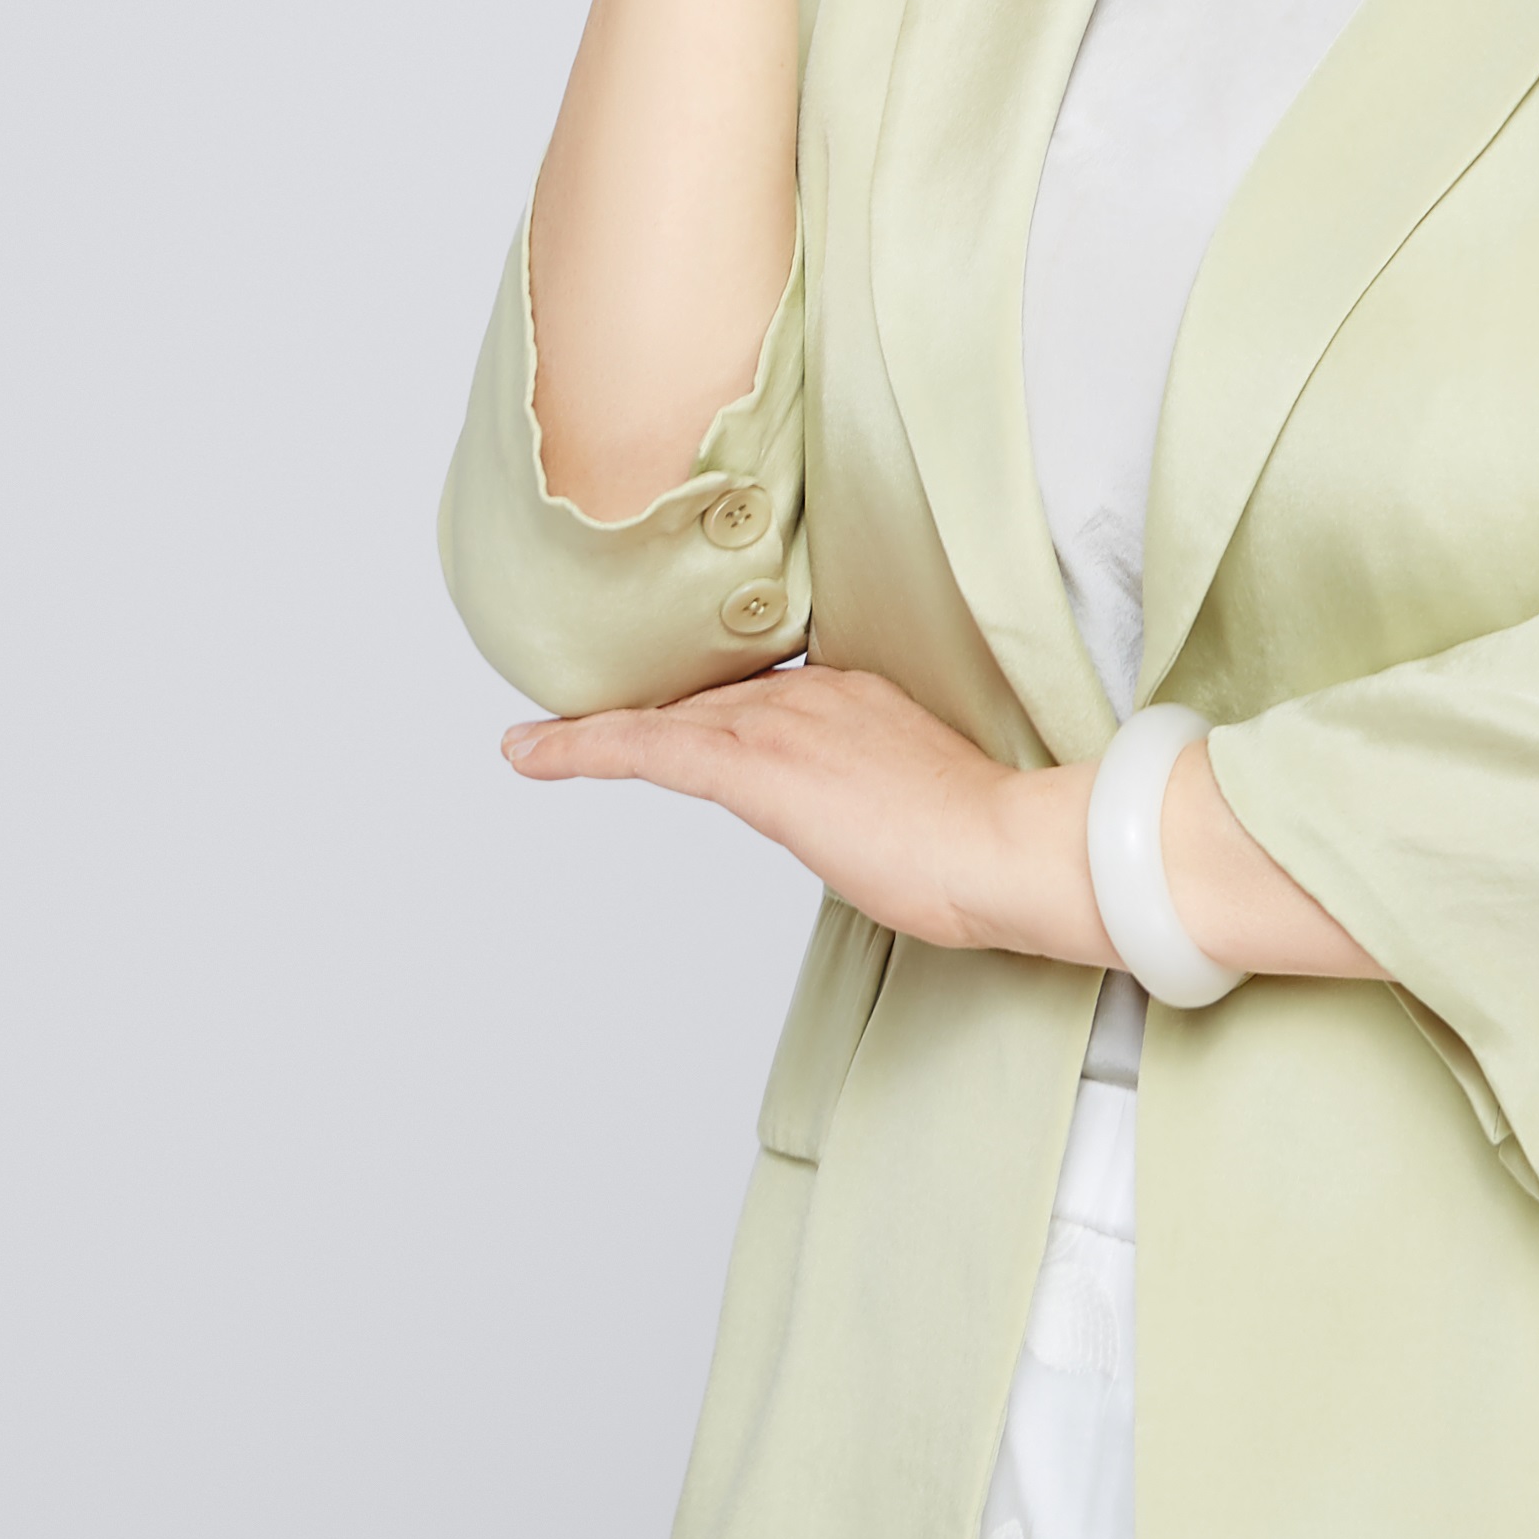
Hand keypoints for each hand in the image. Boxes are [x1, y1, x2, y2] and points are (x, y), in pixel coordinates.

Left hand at [500, 661, 1108, 961]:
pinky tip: (532, 752)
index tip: (663, 714)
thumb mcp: (917, 805)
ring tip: (535, 744)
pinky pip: (646, 747)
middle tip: (572, 728)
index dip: (697, 705)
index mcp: (854, 693)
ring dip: (593, 731)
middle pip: (701, 701)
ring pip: (665, 720)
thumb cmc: (985, 846)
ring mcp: (781, 722)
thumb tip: (850, 824)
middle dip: (639, 714)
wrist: (1005, 845)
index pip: (754, 693)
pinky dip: (583, 747)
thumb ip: (869, 796)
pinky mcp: (756, 766)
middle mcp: (809, 692)